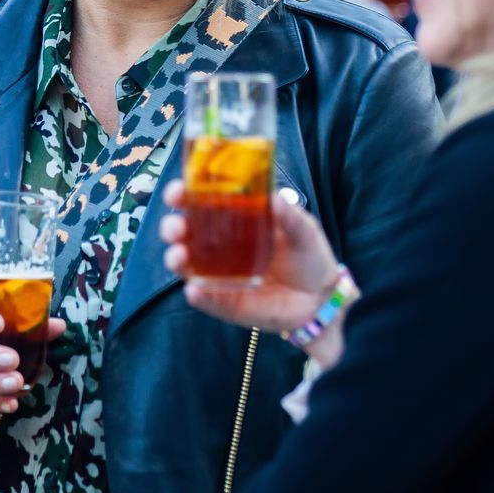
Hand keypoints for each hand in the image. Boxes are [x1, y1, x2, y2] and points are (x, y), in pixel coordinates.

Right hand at [160, 184, 339, 334]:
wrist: (321, 297)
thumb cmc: (307, 255)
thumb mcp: (304, 230)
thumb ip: (291, 216)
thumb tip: (275, 199)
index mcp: (234, 218)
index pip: (199, 202)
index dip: (182, 194)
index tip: (178, 191)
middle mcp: (219, 244)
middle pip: (183, 232)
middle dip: (172, 227)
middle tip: (177, 228)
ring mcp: (219, 274)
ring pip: (185, 265)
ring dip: (175, 259)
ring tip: (179, 256)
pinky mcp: (225, 301)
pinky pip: (205, 298)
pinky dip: (197, 294)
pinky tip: (195, 290)